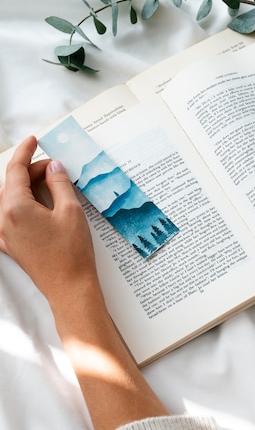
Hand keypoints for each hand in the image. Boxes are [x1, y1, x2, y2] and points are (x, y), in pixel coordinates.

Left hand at [0, 135, 100, 309]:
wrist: (70, 289)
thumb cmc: (72, 253)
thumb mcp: (71, 211)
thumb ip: (59, 183)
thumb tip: (53, 167)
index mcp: (14, 208)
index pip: (15, 170)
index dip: (26, 152)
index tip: (34, 140)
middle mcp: (3, 220)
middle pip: (11, 184)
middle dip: (30, 171)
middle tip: (54, 168)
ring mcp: (5, 235)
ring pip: (9, 200)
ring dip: (26, 188)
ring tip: (49, 184)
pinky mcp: (11, 246)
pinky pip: (9, 217)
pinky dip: (21, 205)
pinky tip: (37, 205)